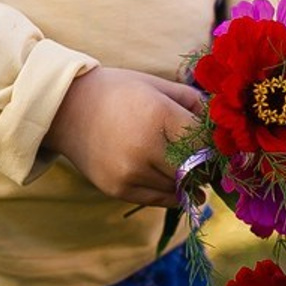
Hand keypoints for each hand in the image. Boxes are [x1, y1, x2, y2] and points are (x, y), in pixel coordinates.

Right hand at [44, 67, 203, 205]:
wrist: (66, 108)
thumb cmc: (117, 90)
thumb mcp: (155, 85)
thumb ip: (190, 102)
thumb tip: (218, 127)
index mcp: (157, 114)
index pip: (203, 141)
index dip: (214, 144)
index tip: (218, 145)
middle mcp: (145, 147)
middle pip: (195, 169)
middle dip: (205, 166)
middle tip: (210, 161)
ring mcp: (130, 172)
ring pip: (179, 188)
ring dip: (188, 181)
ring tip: (189, 168)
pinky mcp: (119, 190)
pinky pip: (158, 200)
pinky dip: (170, 192)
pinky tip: (172, 179)